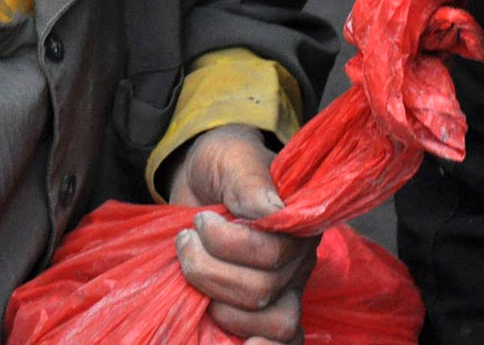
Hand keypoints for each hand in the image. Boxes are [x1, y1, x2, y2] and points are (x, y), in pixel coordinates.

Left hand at [169, 124, 316, 344]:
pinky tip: (231, 341)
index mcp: (296, 225)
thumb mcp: (230, 158)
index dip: (228, 244)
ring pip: (269, 322)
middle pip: (261, 290)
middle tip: (185, 242)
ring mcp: (285, 292)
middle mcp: (298, 262)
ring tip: (192, 271)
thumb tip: (272, 211)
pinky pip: (279, 344)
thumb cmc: (221, 165)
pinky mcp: (263, 313)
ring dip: (218, 302)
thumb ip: (249, 183)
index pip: (272, 253)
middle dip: (208, 269)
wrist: (202, 180)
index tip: (200, 222)